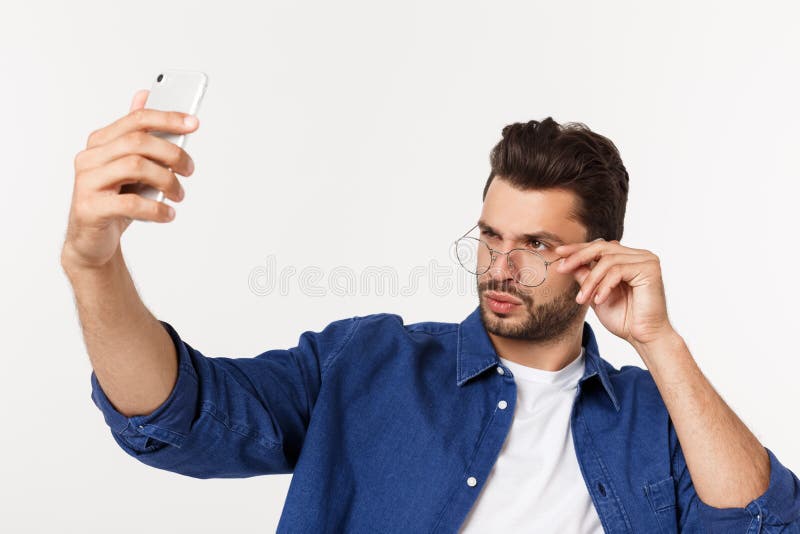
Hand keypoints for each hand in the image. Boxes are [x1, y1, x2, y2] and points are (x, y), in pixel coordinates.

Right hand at [61, 89, 198, 270]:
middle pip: (138, 142)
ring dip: (167, 181)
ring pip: (135, 166)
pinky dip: (157, 209)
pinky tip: (168, 215)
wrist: (91, 242)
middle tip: (189, 170)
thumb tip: (144, 95)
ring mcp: (87, 182)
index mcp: (100, 143)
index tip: (193, 123)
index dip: (167, 118)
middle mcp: (90, 158)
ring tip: (178, 195)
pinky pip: (130, 203)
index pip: (136, 121)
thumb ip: (137, 136)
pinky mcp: (89, 208)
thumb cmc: (115, 201)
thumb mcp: (130, 168)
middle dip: (172, 153)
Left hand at [554, 238, 674, 346]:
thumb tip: (566, 261)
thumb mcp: (595, 294)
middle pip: (602, 247)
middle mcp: (638, 255)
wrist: (643, 337)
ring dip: (590, 281)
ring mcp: (646, 260)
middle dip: (578, 257)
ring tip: (582, 299)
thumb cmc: (624, 319)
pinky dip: (604, 286)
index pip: (599, 247)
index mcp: (627, 259)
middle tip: (562, 268)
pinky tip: (599, 300)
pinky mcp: (649, 269)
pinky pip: (617, 271)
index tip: (558, 253)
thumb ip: (585, 277)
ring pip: (607, 261)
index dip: (578, 249)